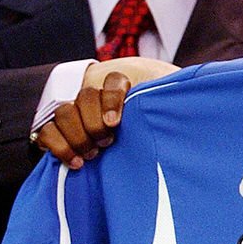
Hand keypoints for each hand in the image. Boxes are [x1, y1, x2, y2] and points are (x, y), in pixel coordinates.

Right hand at [33, 57, 178, 168]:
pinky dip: (57, 147)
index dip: (112, 101)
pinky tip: (76, 162)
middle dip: (93, 123)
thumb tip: (195, 87)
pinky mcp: (61, 130)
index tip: (115, 124)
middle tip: (106, 142)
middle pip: (85, 97)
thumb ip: (177, 98)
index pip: (114, 80)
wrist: (133, 139)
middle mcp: (99, 93)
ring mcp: (77, 111)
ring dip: (76, 135)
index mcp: (126, 83)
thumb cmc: (161, 118)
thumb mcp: (171, 106)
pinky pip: (46, 131)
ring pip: (63, 113)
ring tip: (92, 155)